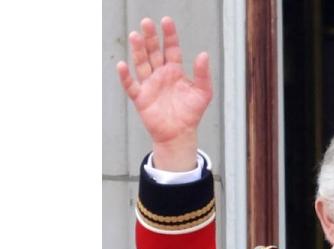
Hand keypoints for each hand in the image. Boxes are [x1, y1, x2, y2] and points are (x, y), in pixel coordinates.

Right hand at [116, 17, 211, 170]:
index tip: (166, 21)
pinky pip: (131, 85)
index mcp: (175, 70)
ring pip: (141, 64)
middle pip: (153, 52)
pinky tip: (123, 65)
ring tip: (135, 36)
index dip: (169, 35)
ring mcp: (149, 84)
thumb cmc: (191, 113)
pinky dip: (125, 76)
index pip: (171, 48)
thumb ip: (203, 74)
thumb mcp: (203, 93)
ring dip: (138, 50)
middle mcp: (160, 74)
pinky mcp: (141, 98)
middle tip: (146, 22)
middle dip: (150, 38)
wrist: (180, 134)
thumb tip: (204, 54)